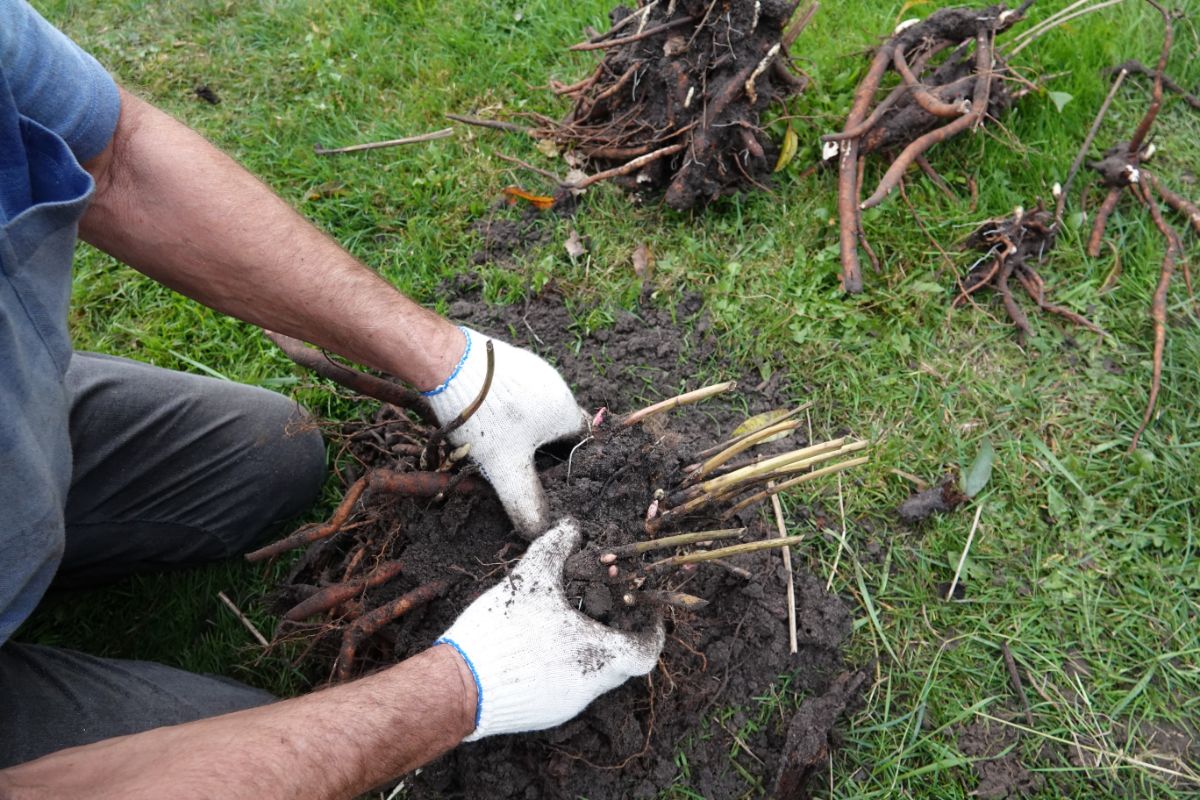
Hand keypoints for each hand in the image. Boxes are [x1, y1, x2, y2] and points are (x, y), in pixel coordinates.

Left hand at [422, 327, 587, 535]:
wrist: (448, 362)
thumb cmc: (485, 417)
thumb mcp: (505, 468)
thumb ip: (525, 502)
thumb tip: (540, 530)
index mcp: (566, 411)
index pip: (580, 445)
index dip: (566, 468)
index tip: (546, 482)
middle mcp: (557, 386)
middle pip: (556, 429)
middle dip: (540, 452)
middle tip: (517, 468)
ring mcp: (533, 370)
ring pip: (535, 410)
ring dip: (521, 431)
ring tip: (496, 446)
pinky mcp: (509, 361)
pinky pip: (516, 394)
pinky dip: (506, 411)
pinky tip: (484, 421)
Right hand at [436, 518, 663, 740]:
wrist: (458, 686)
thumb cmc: (501, 632)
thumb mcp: (531, 578)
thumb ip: (556, 546)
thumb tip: (572, 526)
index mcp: (598, 656)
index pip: (646, 652)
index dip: (652, 631)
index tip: (646, 612)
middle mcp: (590, 687)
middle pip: (621, 662)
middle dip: (616, 632)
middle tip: (603, 605)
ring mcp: (568, 705)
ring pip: (595, 676)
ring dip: (589, 648)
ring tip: (567, 621)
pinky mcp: (545, 714)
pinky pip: (569, 688)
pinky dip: (567, 665)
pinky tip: (542, 645)